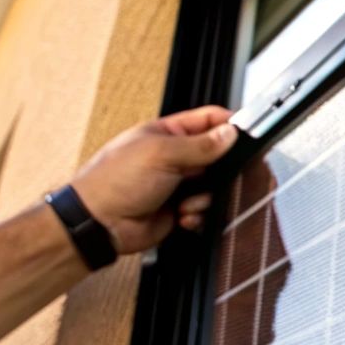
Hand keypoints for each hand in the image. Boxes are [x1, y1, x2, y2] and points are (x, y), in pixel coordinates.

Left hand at [69, 105, 238, 254]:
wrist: (98, 224)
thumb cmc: (114, 182)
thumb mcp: (161, 153)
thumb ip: (200, 144)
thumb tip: (229, 133)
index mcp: (166, 133)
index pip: (208, 120)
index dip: (229, 125)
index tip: (246, 135)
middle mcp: (173, 158)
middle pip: (215, 157)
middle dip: (220, 170)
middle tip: (218, 176)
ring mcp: (176, 185)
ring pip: (213, 187)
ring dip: (205, 197)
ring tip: (187, 201)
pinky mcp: (177, 210)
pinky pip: (203, 211)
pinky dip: (197, 215)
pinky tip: (181, 216)